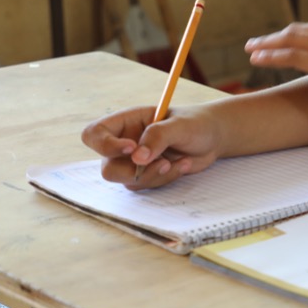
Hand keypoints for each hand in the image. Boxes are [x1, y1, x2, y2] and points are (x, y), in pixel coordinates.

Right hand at [81, 104, 222, 189]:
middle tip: (161, 162)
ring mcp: (134, 161)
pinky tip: (184, 165)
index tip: (131, 148)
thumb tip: (137, 158)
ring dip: (154, 175)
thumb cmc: (195, 123)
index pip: (94, 134)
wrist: (213, 137)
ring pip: (127, 180)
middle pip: (107, 167)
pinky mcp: (147, 174)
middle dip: (132, 171)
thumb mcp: (180, 125)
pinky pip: (146, 185)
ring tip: (179, 161)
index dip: (105, 145)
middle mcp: (125, 142)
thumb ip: (158, 136)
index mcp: (126, 122)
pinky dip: (166, 178)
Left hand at [246, 23, 307, 122]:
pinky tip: (257, 60)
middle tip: (254, 45)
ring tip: (250, 52)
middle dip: (272, 38)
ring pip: (288, 41)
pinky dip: (271, 56)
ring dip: (266, 45)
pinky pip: (291, 55)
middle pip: (295, 31)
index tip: (273, 43)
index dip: (288, 36)